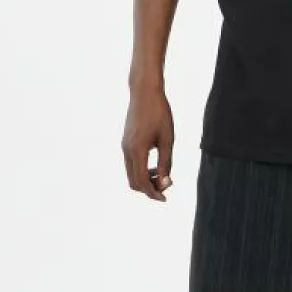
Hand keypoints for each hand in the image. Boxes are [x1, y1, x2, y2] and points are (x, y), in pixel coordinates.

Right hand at [122, 85, 174, 200]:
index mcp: (137, 150)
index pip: (142, 182)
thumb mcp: (168, 139)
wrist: (144, 92)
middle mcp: (127, 150)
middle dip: (149, 189)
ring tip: (163, 175)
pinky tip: (156, 165)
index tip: (165, 199)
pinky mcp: (125, 142)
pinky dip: (142, 170)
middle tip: (166, 186)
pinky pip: (131, 164)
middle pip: (134, 182)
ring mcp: (124, 146)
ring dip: (146, 180)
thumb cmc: (160, 113)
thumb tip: (165, 183)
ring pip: (131, 174)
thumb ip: (166, 162)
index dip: (154, 193)